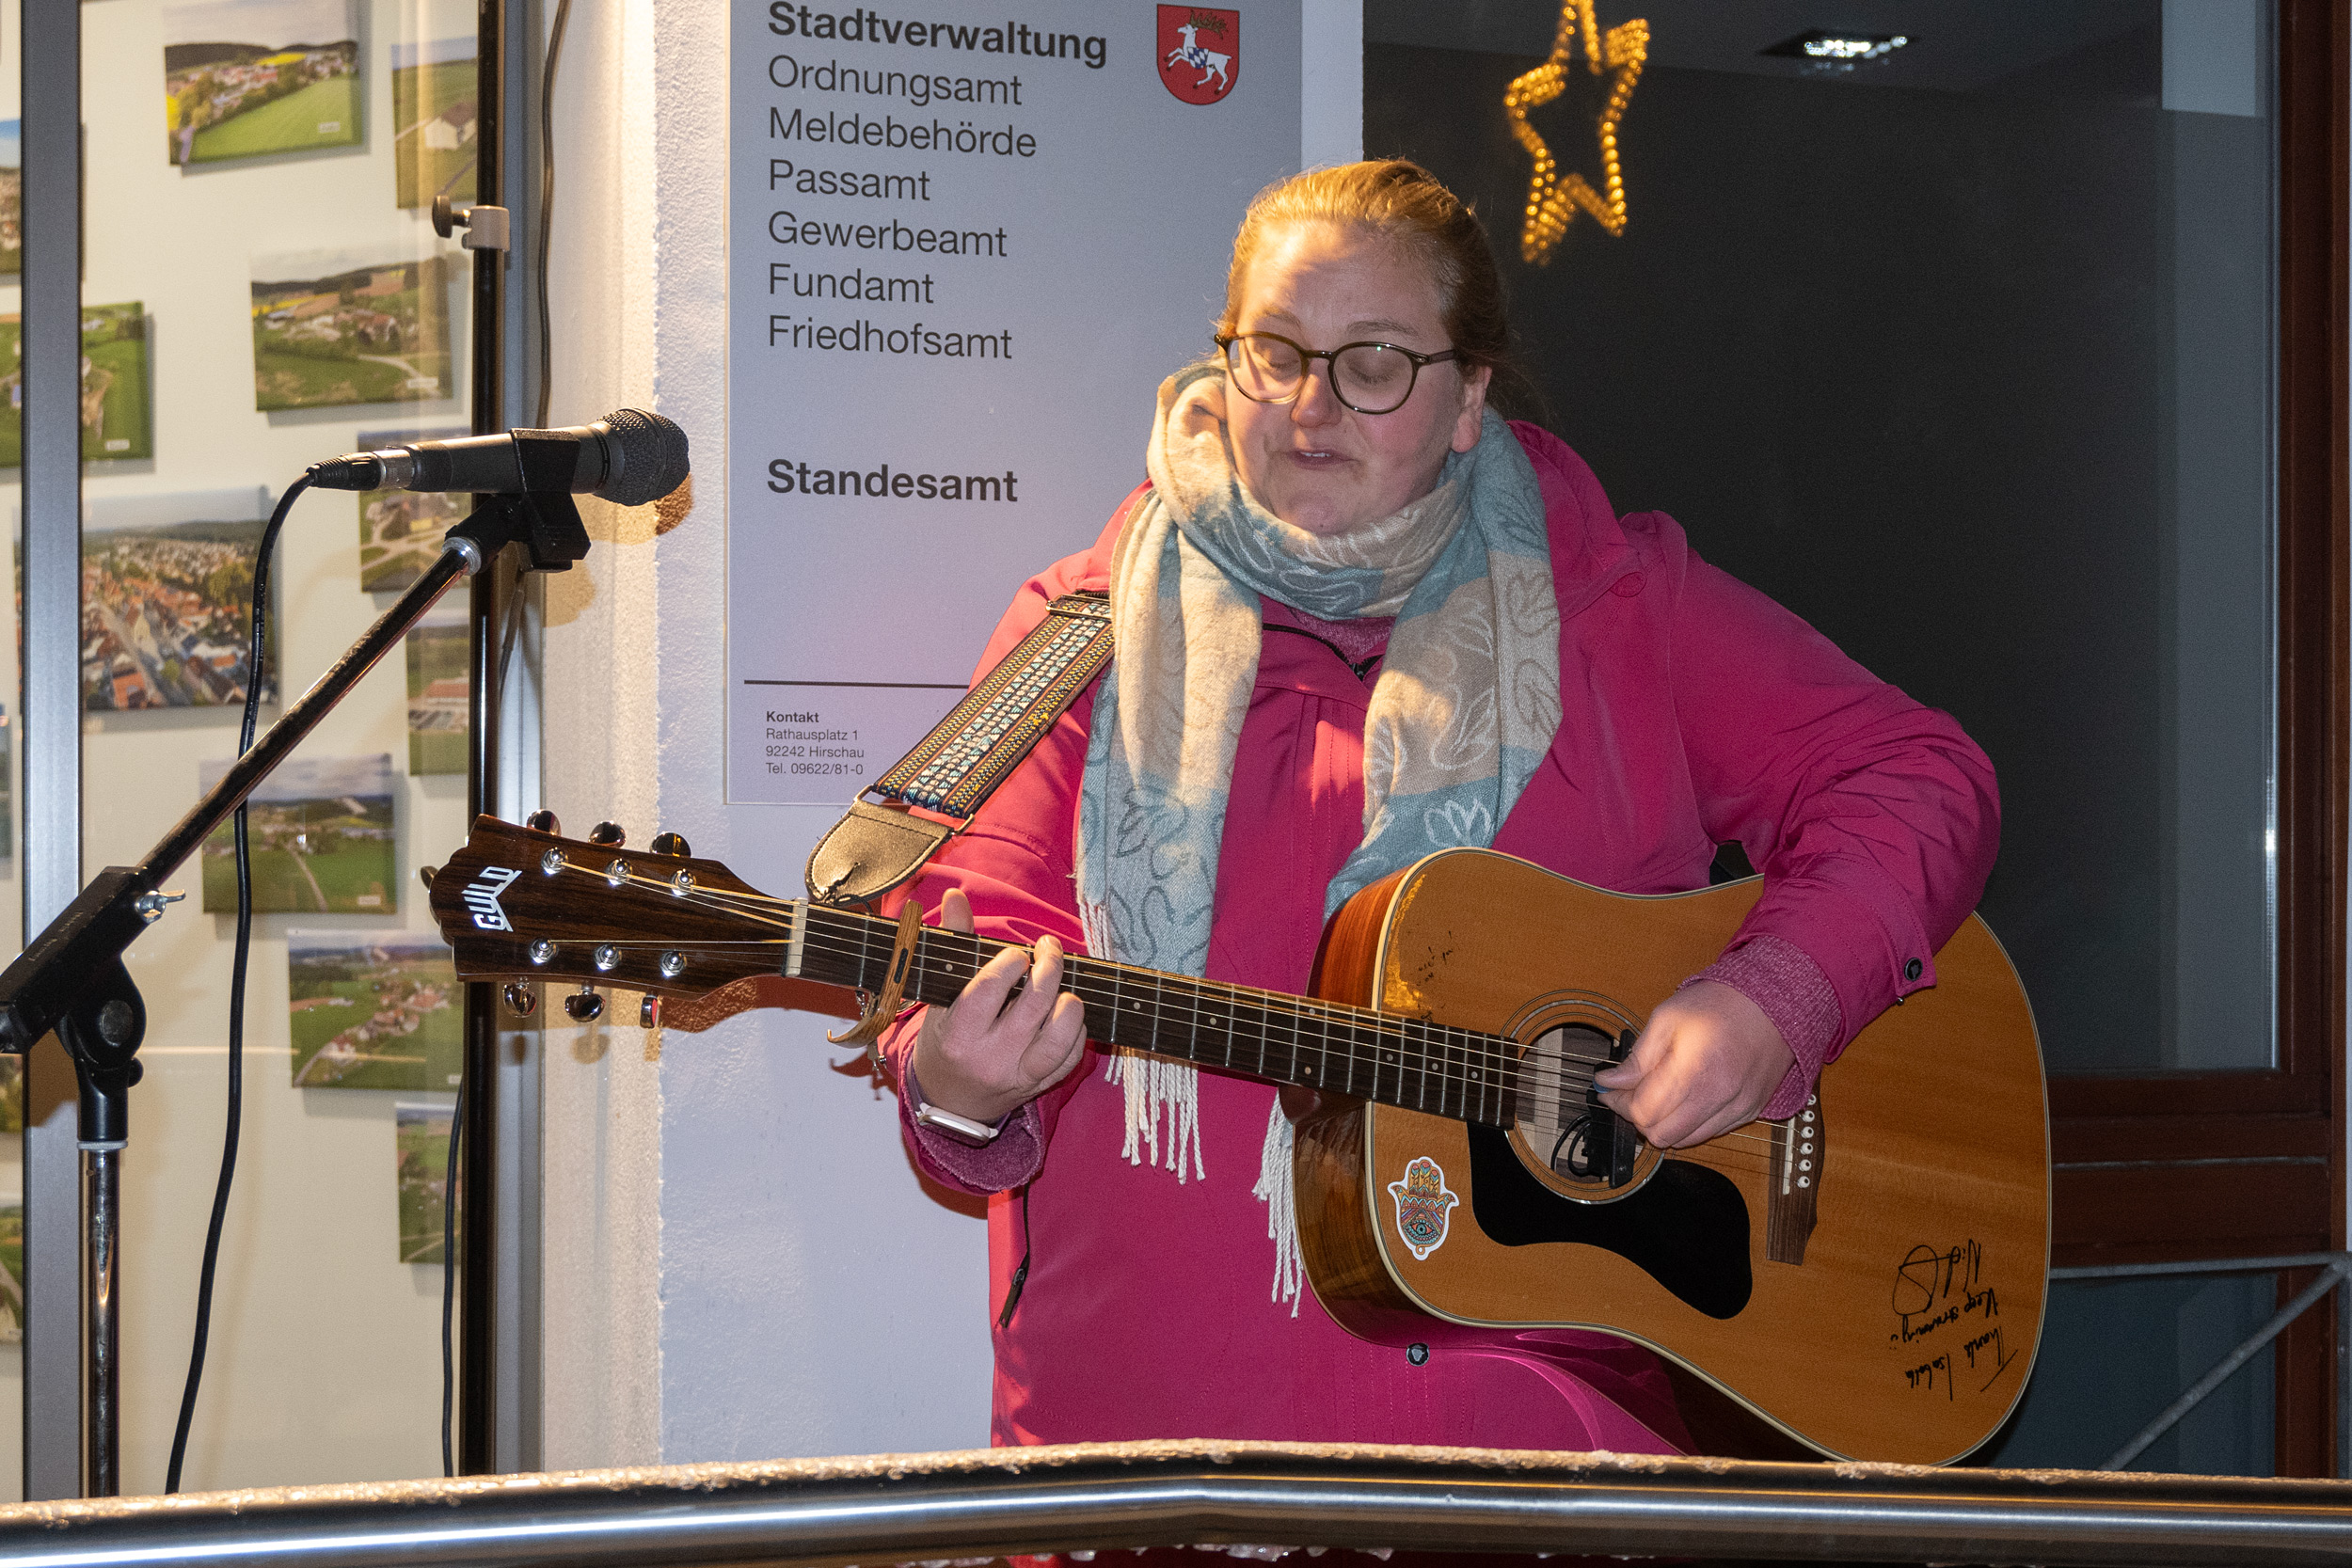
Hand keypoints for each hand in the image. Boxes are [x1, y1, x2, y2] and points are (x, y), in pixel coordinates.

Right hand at [908, 888, 1088, 1125]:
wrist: (950, 1100)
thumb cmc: (945, 1039)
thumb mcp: (941, 996)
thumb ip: (955, 944)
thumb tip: (955, 896)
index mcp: (958, 1034)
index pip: (990, 989)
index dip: (1010, 962)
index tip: (1016, 954)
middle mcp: (989, 1058)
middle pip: (1033, 1005)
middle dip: (1048, 966)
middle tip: (1048, 950)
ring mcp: (1017, 1076)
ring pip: (1060, 1036)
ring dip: (1069, 1002)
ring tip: (1063, 986)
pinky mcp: (1039, 1086)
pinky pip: (1071, 1057)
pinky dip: (1077, 1031)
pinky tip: (1066, 1013)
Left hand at [1592, 980, 1793, 1147]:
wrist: (1775, 1002)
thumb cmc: (1720, 1004)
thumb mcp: (1667, 1018)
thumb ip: (1638, 1057)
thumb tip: (1610, 1082)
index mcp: (1693, 1071)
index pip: (1642, 1112)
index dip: (1617, 1103)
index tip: (1609, 1089)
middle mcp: (1717, 1097)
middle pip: (1661, 1136)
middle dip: (1637, 1118)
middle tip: (1631, 1094)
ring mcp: (1737, 1109)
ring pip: (1685, 1141)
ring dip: (1664, 1124)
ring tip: (1658, 1095)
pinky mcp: (1750, 1112)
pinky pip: (1711, 1135)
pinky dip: (1690, 1124)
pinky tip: (1686, 1098)